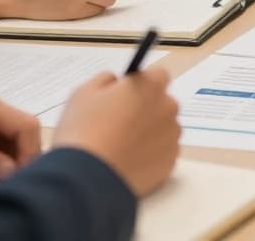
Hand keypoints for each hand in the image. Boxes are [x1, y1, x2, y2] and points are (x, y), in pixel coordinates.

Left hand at [0, 92, 40, 178]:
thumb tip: (13, 170)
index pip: (27, 125)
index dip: (30, 152)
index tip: (20, 176)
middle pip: (25, 129)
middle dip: (23, 155)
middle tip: (12, 180)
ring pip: (16, 135)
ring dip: (13, 156)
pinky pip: (3, 138)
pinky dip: (2, 155)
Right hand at [52, 68, 179, 196]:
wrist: (87, 178)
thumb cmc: (82, 131)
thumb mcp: (83, 93)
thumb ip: (106, 80)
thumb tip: (117, 82)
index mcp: (149, 86)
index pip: (158, 75)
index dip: (141, 85)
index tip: (126, 95)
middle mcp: (167, 108)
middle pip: (162, 103)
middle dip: (147, 108)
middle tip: (120, 123)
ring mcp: (171, 136)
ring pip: (164, 128)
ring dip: (150, 132)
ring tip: (122, 146)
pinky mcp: (170, 162)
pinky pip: (164, 152)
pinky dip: (152, 154)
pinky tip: (129, 161)